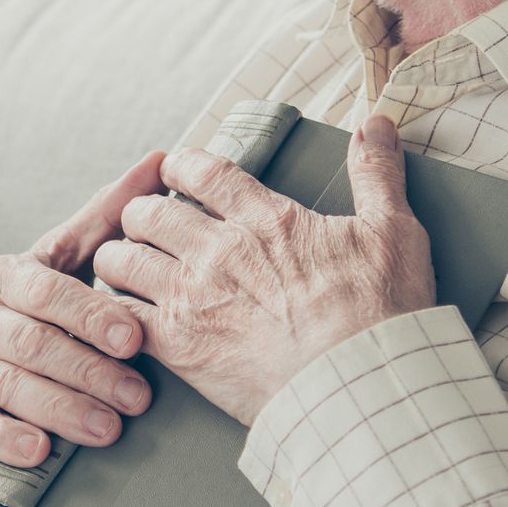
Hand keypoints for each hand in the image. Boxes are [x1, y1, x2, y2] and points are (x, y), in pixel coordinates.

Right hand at [0, 149, 166, 467]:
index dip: (91, 315)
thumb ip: (108, 218)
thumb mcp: (60, 261)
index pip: (47, 292)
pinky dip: (7, 438)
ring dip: (63, 410)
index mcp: (6, 276)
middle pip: (32, 343)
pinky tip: (40, 449)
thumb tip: (161, 159)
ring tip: (109, 429)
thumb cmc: (28, 305)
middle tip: (138, 397)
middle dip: (89, 371)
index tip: (135, 339)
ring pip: (10, 386)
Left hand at [91, 114, 433, 424]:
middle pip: (147, 213)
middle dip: (139, 214)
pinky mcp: (179, 346)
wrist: (362, 384)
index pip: (201, 171)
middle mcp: (219, 250)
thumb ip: (377, 173)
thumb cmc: (381, 314)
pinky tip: (122, 318)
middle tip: (145, 225)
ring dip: (116, 260)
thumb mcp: (393, 231)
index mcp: (265, 219)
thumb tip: (377, 122)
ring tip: (124, 267)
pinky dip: (114, 314)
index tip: (173, 170)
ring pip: (120, 261)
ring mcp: (193, 297)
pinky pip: (121, 316)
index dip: (179, 165)